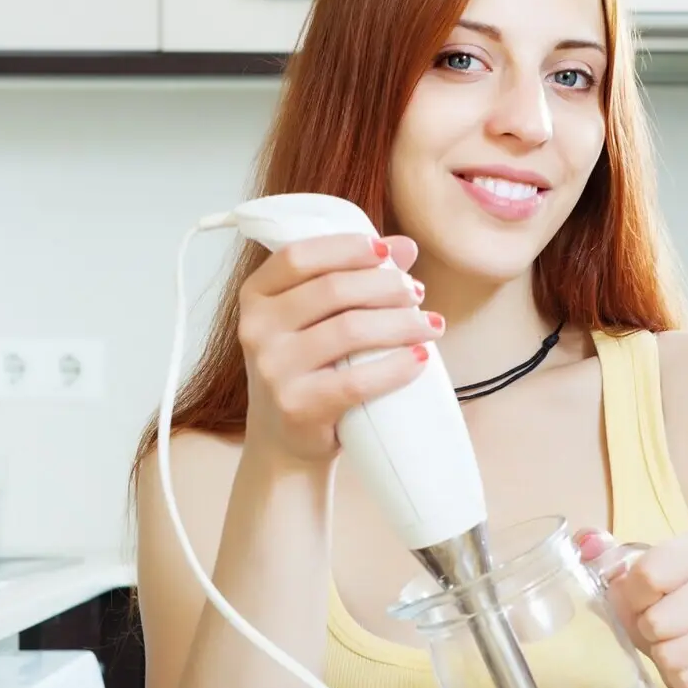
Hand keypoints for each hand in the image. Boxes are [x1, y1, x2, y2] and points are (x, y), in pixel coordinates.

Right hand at [238, 232, 441, 463]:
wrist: (285, 441)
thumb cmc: (307, 370)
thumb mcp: (315, 320)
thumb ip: (350, 277)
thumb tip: (404, 246)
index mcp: (256, 297)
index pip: (299, 257)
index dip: (346, 248)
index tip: (386, 251)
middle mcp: (256, 329)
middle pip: (333, 290)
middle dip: (386, 285)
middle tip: (417, 293)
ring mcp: (273, 369)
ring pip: (350, 330)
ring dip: (401, 323)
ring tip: (431, 324)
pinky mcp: (297, 405)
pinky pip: (357, 380)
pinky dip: (397, 366)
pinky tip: (420, 358)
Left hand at [575, 528, 687, 687]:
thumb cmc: (671, 612)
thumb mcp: (638, 582)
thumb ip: (607, 557)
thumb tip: (587, 542)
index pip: (648, 575)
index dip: (633, 598)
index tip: (642, 602)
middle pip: (659, 620)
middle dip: (649, 631)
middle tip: (661, 630)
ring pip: (674, 655)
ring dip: (664, 657)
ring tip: (677, 646)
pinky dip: (682, 680)